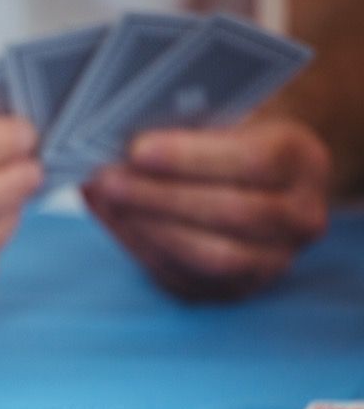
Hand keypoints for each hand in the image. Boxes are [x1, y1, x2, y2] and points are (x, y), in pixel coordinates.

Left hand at [83, 119, 330, 299]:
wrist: (256, 184)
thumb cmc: (229, 140)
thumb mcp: (223, 119)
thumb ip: (184, 125)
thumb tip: (118, 135)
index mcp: (303, 162)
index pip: (256, 161)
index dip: (192, 157)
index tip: (138, 149)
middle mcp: (299, 218)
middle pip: (233, 214)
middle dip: (161, 196)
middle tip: (107, 178)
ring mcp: (270, 262)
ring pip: (211, 255)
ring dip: (147, 225)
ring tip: (104, 196)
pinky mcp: (231, 290)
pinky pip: (182, 276)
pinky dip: (139, 245)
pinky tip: (111, 217)